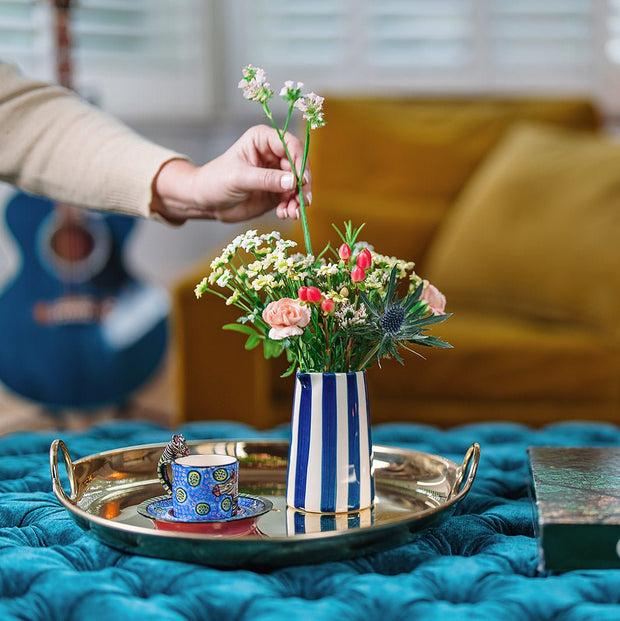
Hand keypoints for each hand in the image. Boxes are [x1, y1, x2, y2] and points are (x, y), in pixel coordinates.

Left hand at [150, 125, 310, 223]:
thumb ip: (266, 179)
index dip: (300, 161)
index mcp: (263, 140)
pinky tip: (284, 214)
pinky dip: (291, 207)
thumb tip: (293, 182)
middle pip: (299, 166)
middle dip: (302, 186)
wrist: (206, 202)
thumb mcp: (239, 178)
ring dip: (298, 200)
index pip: (290, 145)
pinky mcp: (277, 192)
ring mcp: (277, 174)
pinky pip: (291, 198)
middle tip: (302, 202)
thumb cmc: (215, 181)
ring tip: (291, 213)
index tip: (301, 181)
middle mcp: (273, 155)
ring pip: (298, 185)